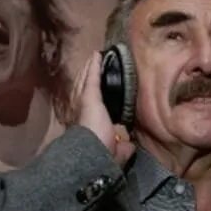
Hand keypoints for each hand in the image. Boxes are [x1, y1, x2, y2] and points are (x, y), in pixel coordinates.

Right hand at [73, 51, 134, 166]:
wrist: (92, 155)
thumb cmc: (102, 156)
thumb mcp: (116, 153)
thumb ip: (123, 148)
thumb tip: (130, 145)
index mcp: (88, 125)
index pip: (89, 106)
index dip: (92, 95)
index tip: (96, 88)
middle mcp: (81, 111)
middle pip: (83, 89)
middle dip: (88, 77)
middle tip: (93, 65)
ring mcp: (83, 102)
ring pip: (85, 81)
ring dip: (90, 70)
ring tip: (95, 59)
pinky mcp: (89, 97)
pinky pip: (92, 78)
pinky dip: (94, 66)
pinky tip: (97, 55)